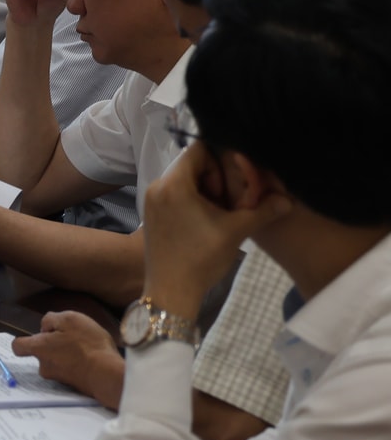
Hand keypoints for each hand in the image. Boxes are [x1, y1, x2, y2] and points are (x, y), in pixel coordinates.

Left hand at [13, 312, 124, 407]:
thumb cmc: (88, 345)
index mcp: (39, 349)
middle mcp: (45, 366)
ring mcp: (59, 379)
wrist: (107, 375)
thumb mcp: (69, 319)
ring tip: (85, 347)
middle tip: (71, 337)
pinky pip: (71, 371)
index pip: (17, 346)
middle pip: (41, 353)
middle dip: (52, 345)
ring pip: (57, 362)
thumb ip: (51, 319)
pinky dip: (78, 364)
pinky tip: (92, 358)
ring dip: (67, 355)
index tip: (38, 334)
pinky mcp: (74, 387)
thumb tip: (45, 327)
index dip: (24, 339)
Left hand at [142, 143, 290, 320]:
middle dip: (216, 178)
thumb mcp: (235, 231)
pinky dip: (193, 200)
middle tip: (231, 202)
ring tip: (222, 213)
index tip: (237, 181)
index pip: (199, 149)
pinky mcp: (152, 213)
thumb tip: (287, 200)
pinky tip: (208, 221)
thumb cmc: (202, 257)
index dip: (222, 160)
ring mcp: (152, 199)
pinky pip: (175, 193)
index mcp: (174, 183)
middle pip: (192, 164)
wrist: (172, 290)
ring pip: (185, 180)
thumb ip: (262, 211)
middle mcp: (157, 184)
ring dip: (207, 190)